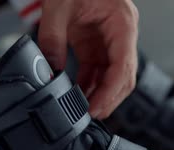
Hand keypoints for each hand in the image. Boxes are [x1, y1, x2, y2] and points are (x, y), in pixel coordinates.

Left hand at [38, 0, 138, 119]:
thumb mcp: (58, 6)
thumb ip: (52, 38)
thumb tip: (49, 72)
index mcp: (122, 23)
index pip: (123, 66)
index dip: (111, 92)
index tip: (96, 108)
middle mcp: (122, 34)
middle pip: (124, 76)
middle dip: (109, 99)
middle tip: (90, 116)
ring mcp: (111, 40)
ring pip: (112, 76)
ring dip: (99, 94)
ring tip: (82, 111)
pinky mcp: (98, 43)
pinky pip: (98, 70)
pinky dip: (90, 84)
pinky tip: (77, 95)